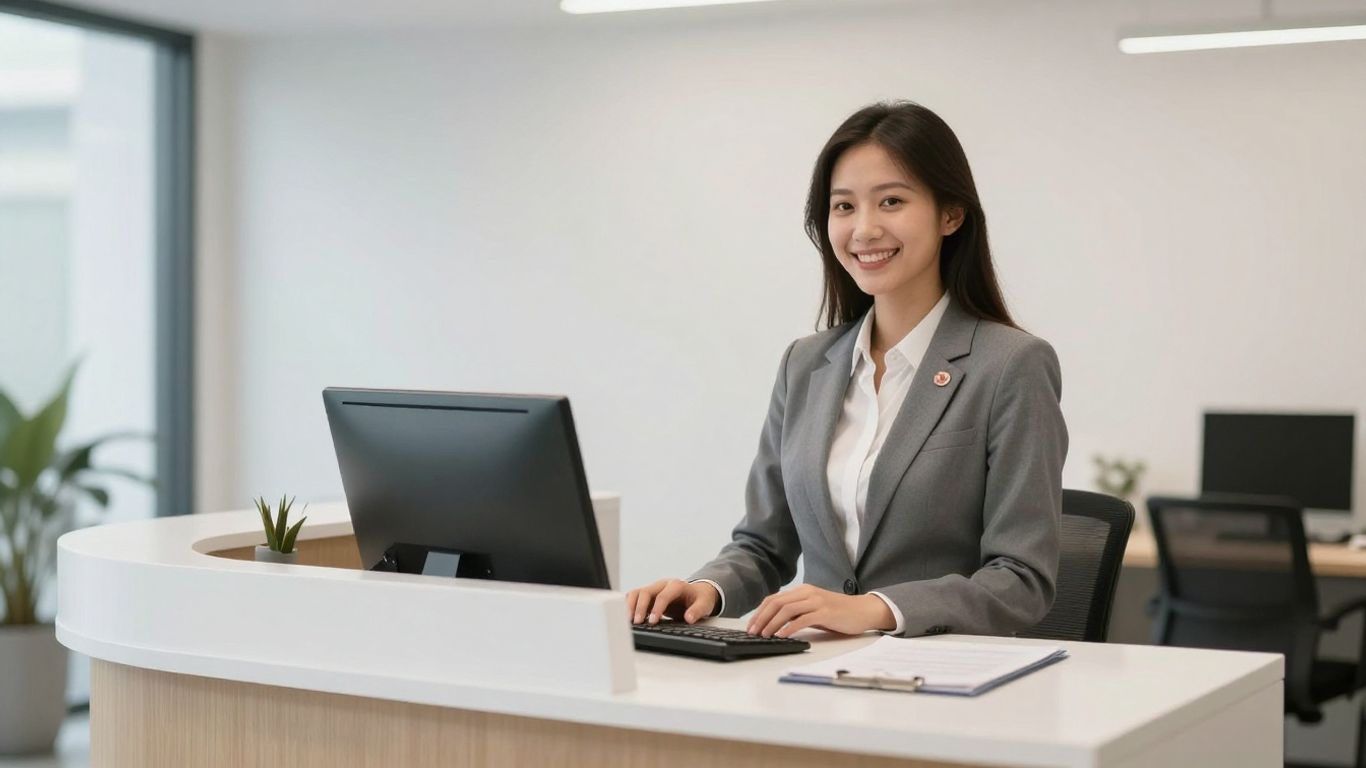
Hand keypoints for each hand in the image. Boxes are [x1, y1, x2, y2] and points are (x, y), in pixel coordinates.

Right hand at [626, 579, 719, 624]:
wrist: (697, 593)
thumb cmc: (700, 598)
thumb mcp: (705, 604)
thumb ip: (697, 611)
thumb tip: (689, 618)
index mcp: (676, 585)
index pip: (662, 596)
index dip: (656, 609)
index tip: (653, 622)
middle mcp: (662, 585)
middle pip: (645, 592)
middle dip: (640, 607)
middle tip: (637, 622)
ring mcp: (654, 589)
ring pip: (637, 593)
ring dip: (631, 606)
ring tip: (629, 620)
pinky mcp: (648, 595)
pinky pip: (635, 597)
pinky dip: (629, 606)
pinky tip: (629, 617)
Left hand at [746, 585, 894, 637]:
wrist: (863, 610)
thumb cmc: (838, 614)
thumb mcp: (814, 610)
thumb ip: (797, 614)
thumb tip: (776, 625)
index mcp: (802, 591)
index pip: (774, 599)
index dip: (760, 612)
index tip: (750, 626)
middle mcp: (807, 592)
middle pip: (776, 603)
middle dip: (761, 618)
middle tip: (752, 632)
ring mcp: (816, 601)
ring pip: (786, 609)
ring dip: (772, 623)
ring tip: (764, 635)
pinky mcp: (825, 612)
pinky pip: (802, 619)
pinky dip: (789, 627)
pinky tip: (781, 635)